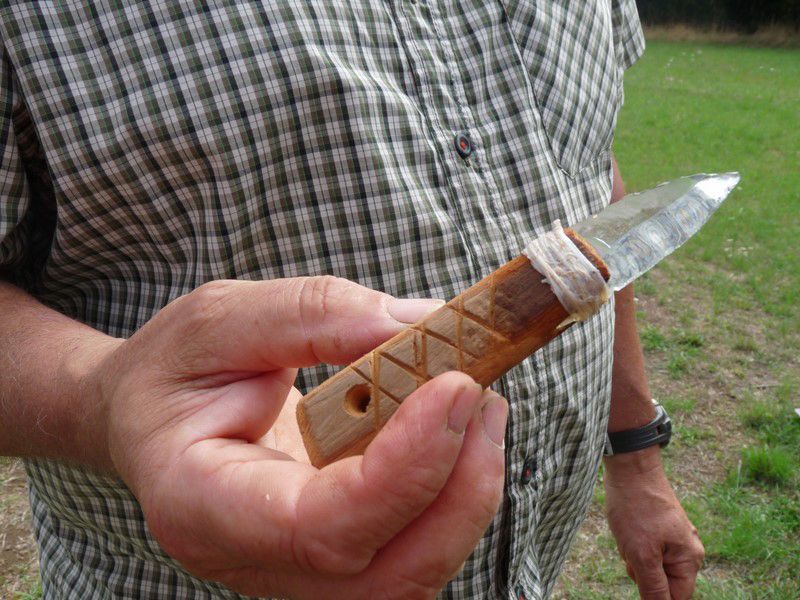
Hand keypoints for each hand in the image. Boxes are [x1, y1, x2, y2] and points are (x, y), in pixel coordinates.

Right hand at [92, 277, 506, 598]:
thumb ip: (316, 315)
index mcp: (201, 506)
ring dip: (466, 495)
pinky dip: (452, 495)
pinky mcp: (334, 553)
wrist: (151, 416)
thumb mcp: (220, 318)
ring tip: (479, 405)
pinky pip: (411, 549)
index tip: (455, 387)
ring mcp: (296, 569)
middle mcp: (252, 560)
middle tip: (481, 393)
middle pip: (381, 575)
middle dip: (456, 490)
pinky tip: (457, 431)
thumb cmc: (174, 371)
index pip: (317, 527)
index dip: (403, 469)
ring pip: (409, 575)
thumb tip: (421, 325)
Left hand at [604, 448, 703, 599]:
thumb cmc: (636, 508)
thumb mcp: (641, 554)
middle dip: (641, 571)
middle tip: (633, 548)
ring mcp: (674, 537)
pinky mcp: (661, 528)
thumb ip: (654, 588)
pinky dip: (633, 544)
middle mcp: (688, 550)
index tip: (637, 570)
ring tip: (629, 534)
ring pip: (650, 564)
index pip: (676, 597)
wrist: (630, 468)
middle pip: (661, 580)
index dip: (654, 594)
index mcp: (690, 559)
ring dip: (634, 556)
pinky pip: (645, 548)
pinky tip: (628, 527)